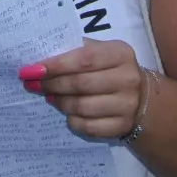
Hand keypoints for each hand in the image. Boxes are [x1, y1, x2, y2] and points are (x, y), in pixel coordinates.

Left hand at [20, 39, 146, 139]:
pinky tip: (67, 113)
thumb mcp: (103, 52)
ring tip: (49, 96)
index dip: (56, 65)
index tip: (32, 69)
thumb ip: (77, 50)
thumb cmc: (112, 69)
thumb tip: (42, 59)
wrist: (143, 98)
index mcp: (120, 53)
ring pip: (82, 107)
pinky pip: (88, 127)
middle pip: (80, 84)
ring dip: (60, 102)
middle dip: (51, 84)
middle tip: (33, 84)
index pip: (83, 59)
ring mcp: (127, 105)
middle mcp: (127, 78)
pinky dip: (72, 121)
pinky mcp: (122, 126)